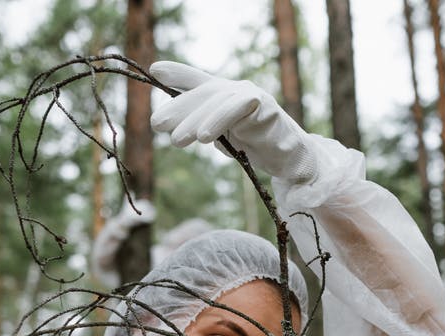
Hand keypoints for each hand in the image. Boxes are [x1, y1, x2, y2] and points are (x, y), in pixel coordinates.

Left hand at [150, 61, 316, 183]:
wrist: (288, 157)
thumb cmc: (256, 146)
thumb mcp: (224, 138)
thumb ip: (204, 129)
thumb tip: (173, 130)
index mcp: (223, 96)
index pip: (198, 81)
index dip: (178, 74)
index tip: (156, 70)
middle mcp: (234, 90)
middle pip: (203, 93)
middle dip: (178, 108)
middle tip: (157, 124)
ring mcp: (249, 94)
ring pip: (217, 102)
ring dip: (195, 121)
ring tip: (177, 140)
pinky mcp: (263, 105)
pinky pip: (237, 109)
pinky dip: (220, 120)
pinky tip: (205, 137)